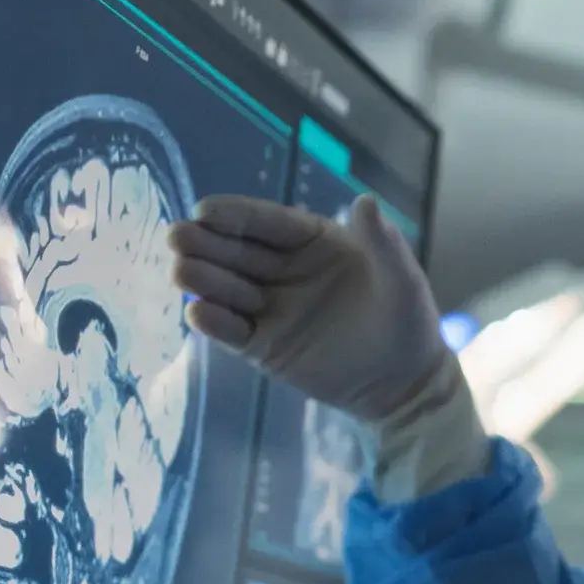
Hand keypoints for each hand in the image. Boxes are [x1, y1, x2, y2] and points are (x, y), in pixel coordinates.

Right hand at [169, 194, 447, 419]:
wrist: (404, 383)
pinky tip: (198, 313)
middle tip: (177, 236)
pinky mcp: (263, 345)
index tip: (205, 209)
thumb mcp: (402, 279)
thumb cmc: (406, 320)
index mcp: (313, 241)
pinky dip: (215, 323)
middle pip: (238, 252)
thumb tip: (365, 200)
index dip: (237, 215)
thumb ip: (382, 243)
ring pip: (228, 288)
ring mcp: (270, 307)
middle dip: (206, 243)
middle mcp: (284, 269)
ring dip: (203, 280)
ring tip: (181, 272)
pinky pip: (234, 330)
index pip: (269, 222)